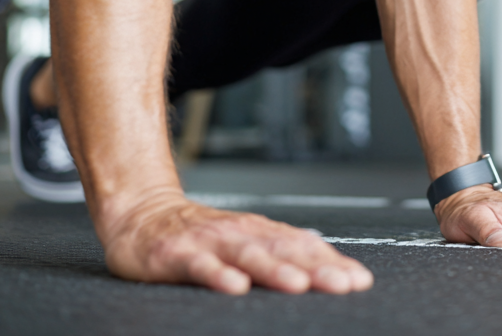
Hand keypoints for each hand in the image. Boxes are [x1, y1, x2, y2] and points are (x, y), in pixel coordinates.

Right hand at [100, 190, 373, 293]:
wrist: (141, 214)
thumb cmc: (200, 236)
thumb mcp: (244, 241)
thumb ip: (280, 253)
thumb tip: (329, 265)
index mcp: (261, 233)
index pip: (304, 248)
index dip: (333, 263)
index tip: (360, 281)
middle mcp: (241, 234)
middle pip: (284, 251)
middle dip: (317, 269)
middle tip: (344, 285)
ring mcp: (210, 242)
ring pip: (248, 255)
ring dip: (275, 270)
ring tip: (299, 285)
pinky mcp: (178, 254)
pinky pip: (200, 267)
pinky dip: (218, 276)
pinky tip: (235, 288)